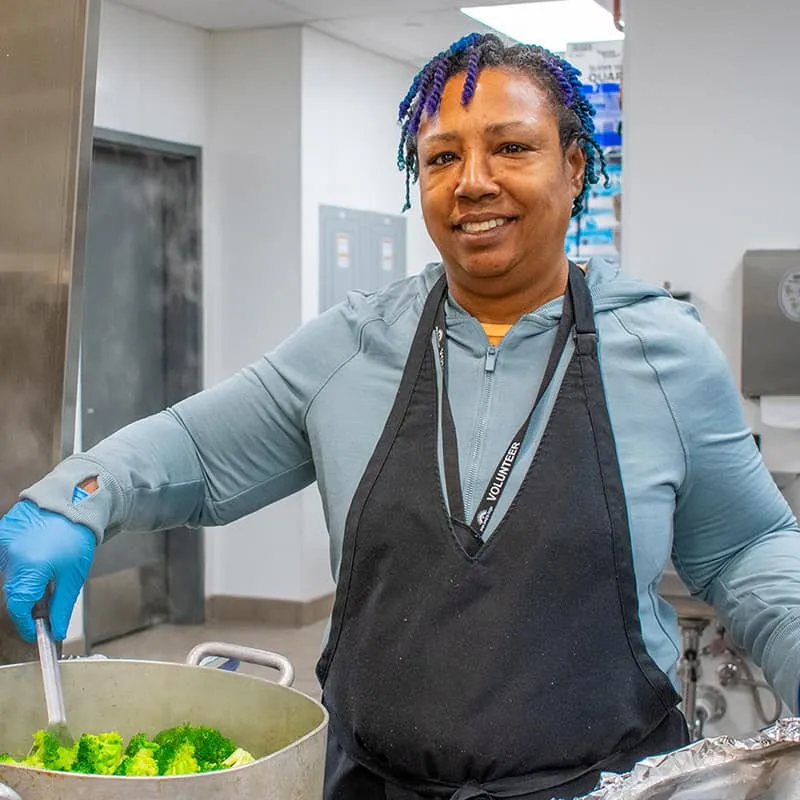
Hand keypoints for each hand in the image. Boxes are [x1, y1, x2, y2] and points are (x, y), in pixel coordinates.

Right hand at [0, 500, 95, 641]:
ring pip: (8, 575)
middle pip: (13, 591)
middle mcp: (11, 555)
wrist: (74, 503)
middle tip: (46, 599)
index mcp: (30, 567)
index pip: (18, 607)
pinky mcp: (1, 533)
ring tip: (46, 570)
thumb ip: (62, 606)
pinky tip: (37, 555)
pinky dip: (19, 564)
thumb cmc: (77, 537)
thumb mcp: (73, 575)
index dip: (25, 623)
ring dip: (24, 581)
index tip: (35, 630)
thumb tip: (56, 631)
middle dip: (28, 601)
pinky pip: (6, 557)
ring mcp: (3, 543)